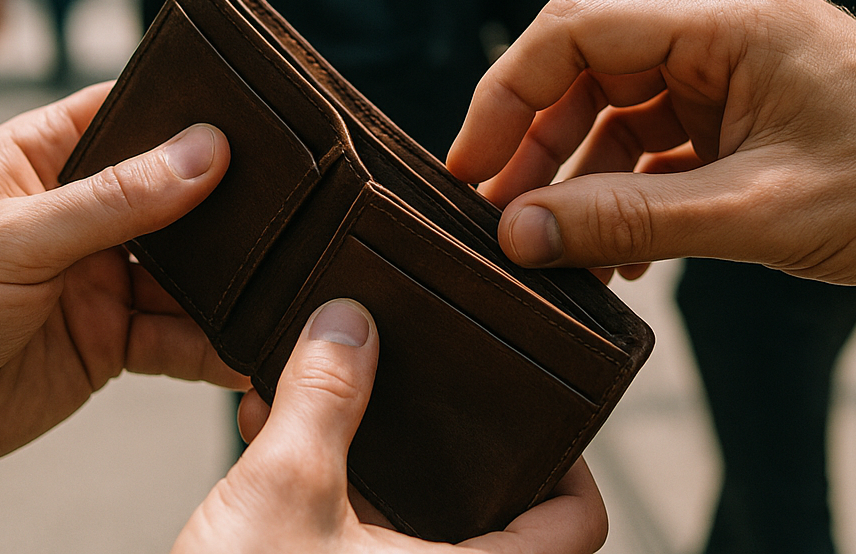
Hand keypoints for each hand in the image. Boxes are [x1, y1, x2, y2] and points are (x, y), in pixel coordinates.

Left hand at [0, 84, 246, 511]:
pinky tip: (248, 345)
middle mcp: (80, 213)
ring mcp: (99, 277)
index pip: (130, 112)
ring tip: (288, 278)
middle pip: (176, 195)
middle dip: (230, 204)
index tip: (260, 113)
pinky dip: (212, 344)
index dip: (190, 110)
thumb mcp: (11, 240)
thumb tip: (204, 153)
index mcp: (43, 158)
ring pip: (187, 271)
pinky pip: (176, 337)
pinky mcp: (109, 342)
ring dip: (231, 280)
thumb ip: (112, 202)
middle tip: (298, 203)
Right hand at [173, 300, 607, 553]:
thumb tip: (347, 323)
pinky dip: (336, 496)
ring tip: (330, 405)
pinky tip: (278, 444)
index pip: (577, 525)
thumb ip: (324, 399)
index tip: (540, 417)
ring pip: (415, 532)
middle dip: (449, 450)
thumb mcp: (283, 488)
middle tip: (426, 397)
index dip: (571, 465)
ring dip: (376, 467)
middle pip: (492, 518)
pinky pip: (359, 543)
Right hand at [447, 0, 855, 286]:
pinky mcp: (753, 106)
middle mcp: (726, 28)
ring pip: (623, 107)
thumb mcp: (754, 213)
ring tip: (563, 251)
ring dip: (586, 174)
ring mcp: (740, 67)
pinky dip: (636, 187)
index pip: (576, 27)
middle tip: (501, 220)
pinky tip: (624, 250)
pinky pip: (666, 137)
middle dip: (538, 143)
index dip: (506, 93)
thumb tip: (522, 234)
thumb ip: (629, 219)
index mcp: (728, 21)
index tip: (468, 166)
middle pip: (591, 66)